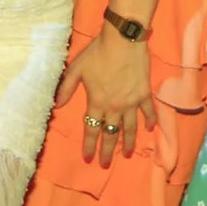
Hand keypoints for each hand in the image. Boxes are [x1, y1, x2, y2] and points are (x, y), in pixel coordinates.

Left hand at [58, 29, 155, 161]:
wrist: (123, 40)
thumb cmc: (98, 53)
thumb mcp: (76, 69)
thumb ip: (66, 88)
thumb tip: (56, 106)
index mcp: (97, 102)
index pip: (91, 129)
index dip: (89, 144)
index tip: (88, 158)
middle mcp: (114, 107)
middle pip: (110, 134)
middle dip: (108, 151)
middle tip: (106, 165)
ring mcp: (132, 102)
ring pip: (130, 128)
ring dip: (129, 143)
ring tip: (129, 154)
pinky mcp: (144, 94)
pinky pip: (148, 111)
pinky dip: (150, 121)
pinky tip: (150, 129)